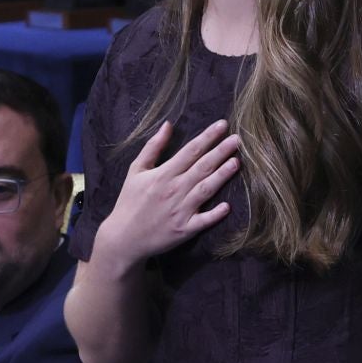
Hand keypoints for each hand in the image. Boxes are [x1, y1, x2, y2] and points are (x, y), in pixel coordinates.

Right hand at [93, 119, 240, 272]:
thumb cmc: (130, 201)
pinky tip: (228, 206)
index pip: (190, 151)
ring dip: (222, 176)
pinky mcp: (185, 229)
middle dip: (221, 152)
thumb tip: (168, 124)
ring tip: (237, 162)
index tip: (223, 125)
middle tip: (238, 139)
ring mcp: (180, 210)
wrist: (123, 238)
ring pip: (206, 189)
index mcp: (163, 174)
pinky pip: (203, 221)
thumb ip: (153, 147)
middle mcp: (174, 190)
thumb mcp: (136, 170)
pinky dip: (215, 214)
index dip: (208, 137)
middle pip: (202, 167)